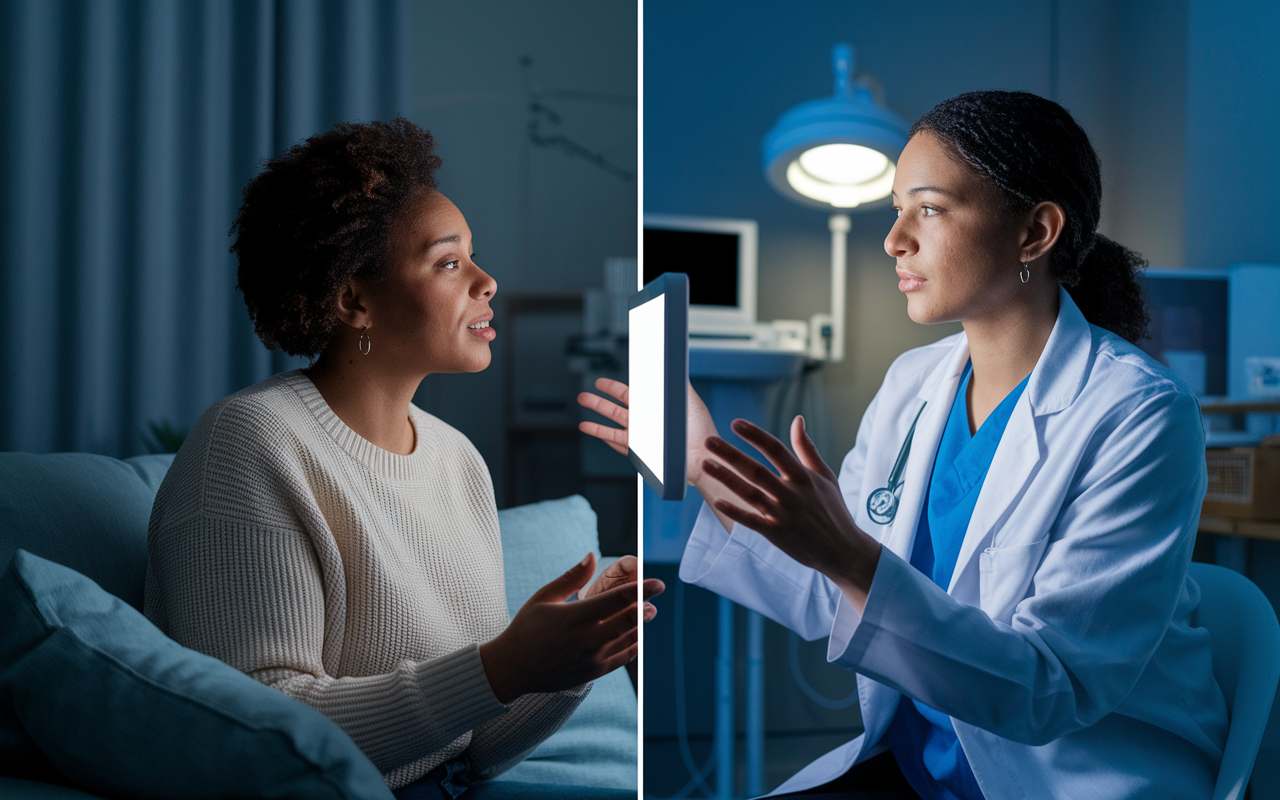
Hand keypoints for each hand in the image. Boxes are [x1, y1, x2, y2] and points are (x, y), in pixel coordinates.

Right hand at [478, 554, 662, 702]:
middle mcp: (588, 639)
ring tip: (649, 612)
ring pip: (630, 640)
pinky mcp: (593, 673)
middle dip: (646, 605)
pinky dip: (634, 645)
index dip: (642, 589)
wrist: (512, 670)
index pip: (618, 600)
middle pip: (630, 620)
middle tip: (654, 597)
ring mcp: (593, 659)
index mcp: (575, 617)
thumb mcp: (544, 597)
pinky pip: (623, 658)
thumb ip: (571, 578)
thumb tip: (592, 557)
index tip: (658, 583)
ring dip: (642, 625)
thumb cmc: (525, 629)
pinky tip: (638, 636)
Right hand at [577, 378, 719, 485]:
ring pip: (612, 424)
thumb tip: (670, 362)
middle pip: (615, 408)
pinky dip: (604, 436)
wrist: (702, 456)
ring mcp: (641, 437)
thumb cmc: (700, 429)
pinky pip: (618, 443)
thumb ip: (678, 382)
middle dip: (599, 400)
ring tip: (583, 410)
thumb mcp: (689, 399)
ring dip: (596, 416)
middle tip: (585, 393)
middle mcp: (645, 422)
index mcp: (654, 408)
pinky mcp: (640, 452)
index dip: (614, 388)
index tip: (601, 382)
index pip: (630, 394)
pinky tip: (592, 430)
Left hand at [701, 416, 880, 611]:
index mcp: (804, 477)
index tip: (735, 423)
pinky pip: (752, 521)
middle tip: (708, 441)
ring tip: (705, 464)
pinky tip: (717, 500)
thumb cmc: (833, 510)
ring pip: (750, 493)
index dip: (755, 435)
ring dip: (726, 478)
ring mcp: (783, 515)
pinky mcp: (777, 535)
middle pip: (757, 470)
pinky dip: (735, 511)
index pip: (776, 450)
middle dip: (731, 454)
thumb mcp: (825, 477)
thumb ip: (807, 449)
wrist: (843, 550)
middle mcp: (792, 494)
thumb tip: (797, 420)